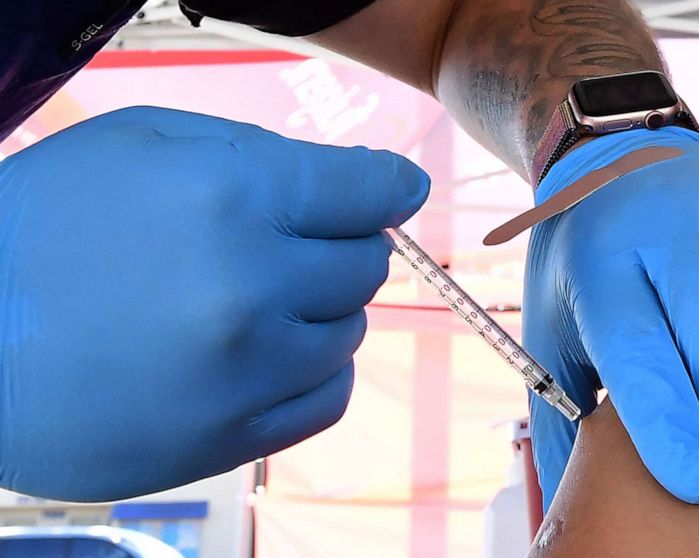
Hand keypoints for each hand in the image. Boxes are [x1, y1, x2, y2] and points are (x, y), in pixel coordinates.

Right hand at [0, 107, 428, 500]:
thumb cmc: (48, 225)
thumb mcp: (141, 145)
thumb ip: (257, 153)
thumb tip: (368, 184)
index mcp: (231, 197)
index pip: (367, 191)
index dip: (387, 185)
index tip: (396, 187)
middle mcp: (251, 287)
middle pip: (366, 264)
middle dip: (339, 245)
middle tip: (287, 244)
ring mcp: (246, 373)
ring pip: (352, 330)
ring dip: (321, 308)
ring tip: (256, 300)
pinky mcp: (232, 440)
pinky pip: (330, 397)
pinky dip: (316, 368)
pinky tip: (270, 352)